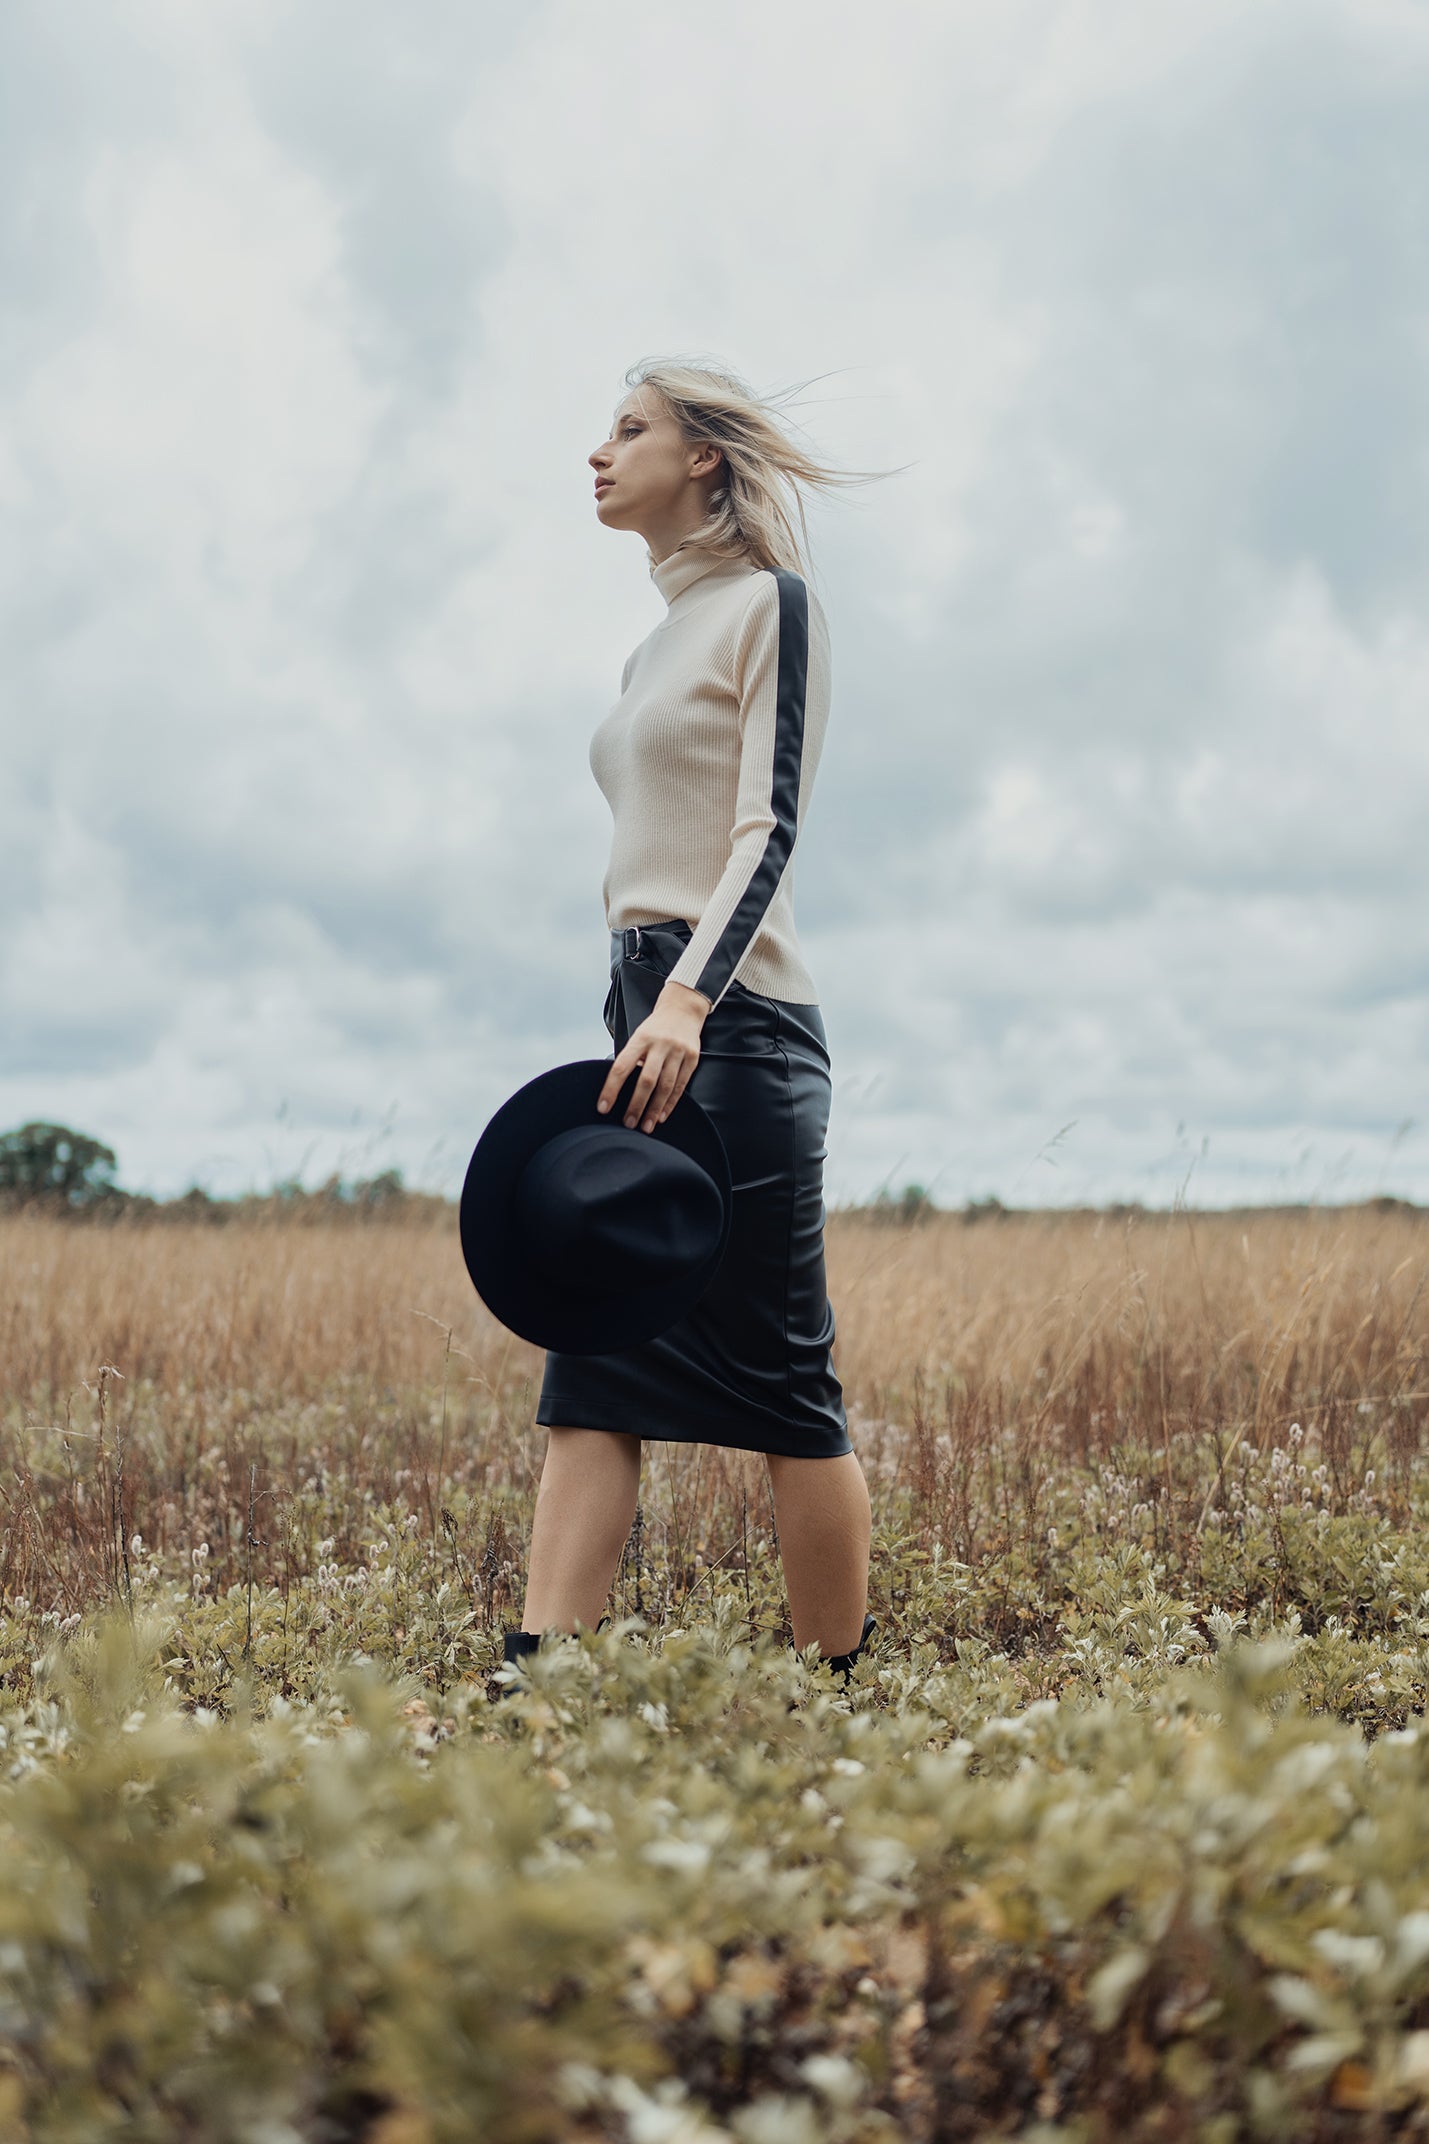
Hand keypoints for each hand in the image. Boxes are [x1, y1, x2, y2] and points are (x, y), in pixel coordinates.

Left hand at [597, 982, 710, 1131]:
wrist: (683, 1009)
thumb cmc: (655, 1027)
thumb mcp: (638, 1037)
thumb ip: (630, 1059)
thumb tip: (617, 1089)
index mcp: (640, 1039)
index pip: (622, 1067)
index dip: (611, 1089)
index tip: (603, 1107)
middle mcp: (659, 1045)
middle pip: (646, 1080)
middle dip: (636, 1105)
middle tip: (628, 1123)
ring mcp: (678, 1051)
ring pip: (665, 1086)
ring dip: (654, 1109)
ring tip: (646, 1126)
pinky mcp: (692, 1058)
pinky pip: (681, 1085)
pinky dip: (671, 1103)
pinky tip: (662, 1115)